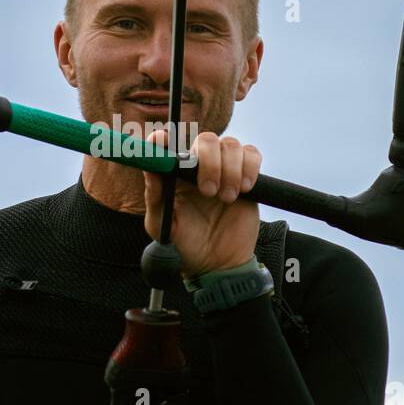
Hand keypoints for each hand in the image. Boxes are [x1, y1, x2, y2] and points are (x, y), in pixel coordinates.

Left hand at [142, 129, 261, 278]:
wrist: (218, 265)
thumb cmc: (185, 245)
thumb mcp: (162, 226)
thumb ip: (155, 197)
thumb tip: (152, 168)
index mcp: (174, 175)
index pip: (166, 145)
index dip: (163, 139)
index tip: (162, 141)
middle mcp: (198, 167)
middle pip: (205, 140)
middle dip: (209, 161)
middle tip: (208, 191)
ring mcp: (224, 169)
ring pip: (230, 145)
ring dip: (230, 169)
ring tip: (226, 199)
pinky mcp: (246, 176)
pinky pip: (252, 154)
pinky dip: (249, 167)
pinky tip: (244, 189)